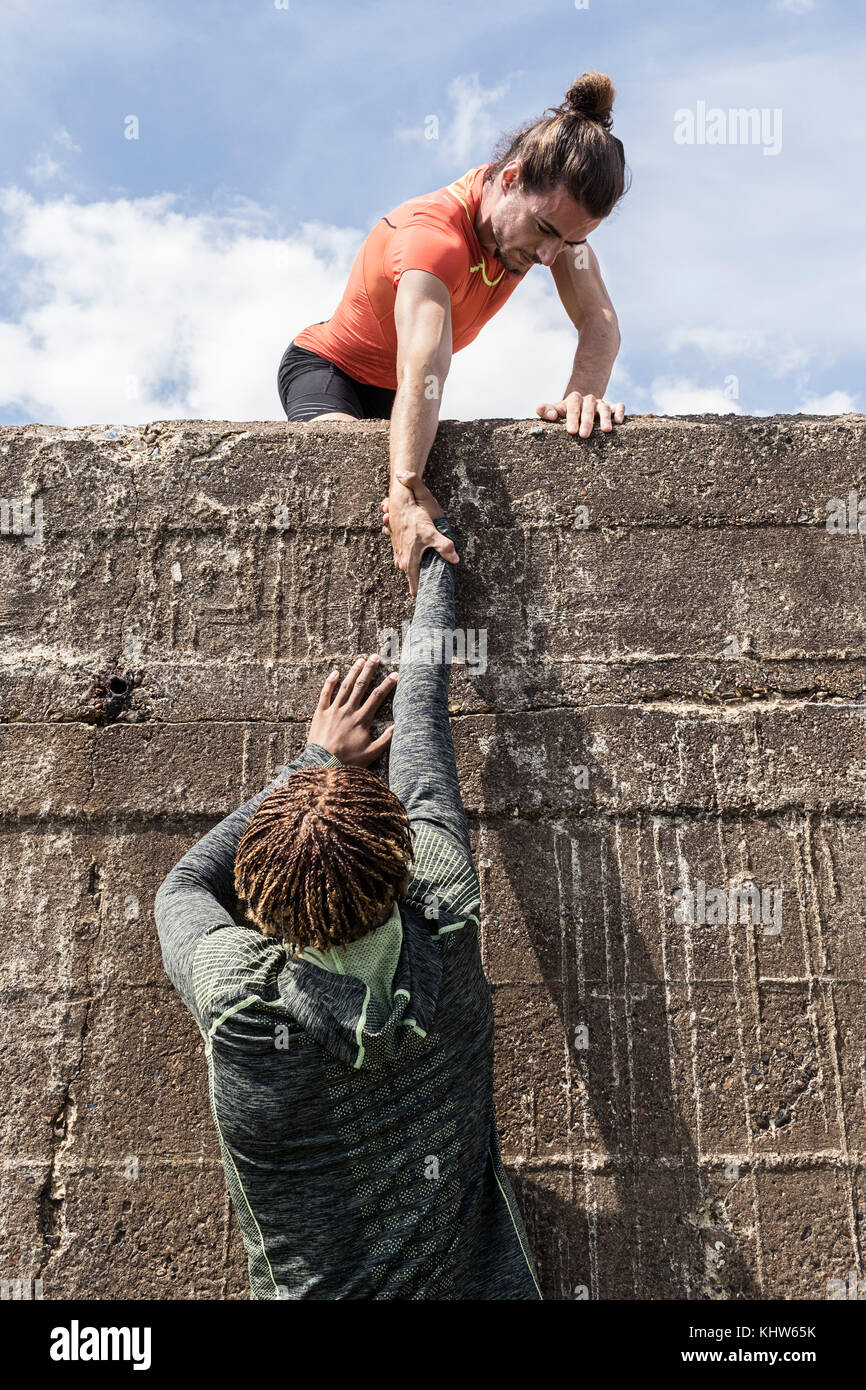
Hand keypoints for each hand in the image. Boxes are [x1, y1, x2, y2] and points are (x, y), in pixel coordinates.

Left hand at [307, 655, 396, 765]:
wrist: (322, 764)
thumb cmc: (347, 761)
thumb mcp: (371, 753)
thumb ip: (386, 739)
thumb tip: (398, 726)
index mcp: (361, 719)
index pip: (377, 697)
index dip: (387, 684)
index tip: (395, 674)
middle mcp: (348, 711)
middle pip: (361, 686)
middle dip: (370, 670)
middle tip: (376, 657)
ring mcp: (333, 710)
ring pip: (345, 686)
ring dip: (353, 672)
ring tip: (360, 660)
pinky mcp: (320, 713)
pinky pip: (325, 694)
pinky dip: (330, 682)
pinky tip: (335, 672)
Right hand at [380, 469, 457, 598]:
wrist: (400, 507)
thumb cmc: (415, 520)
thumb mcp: (433, 534)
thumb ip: (445, 548)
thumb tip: (456, 559)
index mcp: (410, 563)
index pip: (415, 587)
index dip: (423, 595)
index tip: (429, 601)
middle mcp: (402, 562)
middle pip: (413, 580)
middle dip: (422, 583)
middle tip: (434, 588)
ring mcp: (398, 555)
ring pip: (409, 570)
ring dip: (417, 571)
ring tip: (428, 574)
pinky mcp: (398, 547)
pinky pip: (406, 560)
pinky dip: (412, 561)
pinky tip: (420, 556)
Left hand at [536, 390, 624, 437]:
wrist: (581, 405)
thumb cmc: (566, 413)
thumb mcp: (556, 411)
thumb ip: (546, 411)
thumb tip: (546, 413)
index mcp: (574, 400)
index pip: (573, 407)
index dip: (572, 418)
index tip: (571, 431)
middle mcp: (589, 400)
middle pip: (589, 407)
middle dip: (587, 421)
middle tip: (584, 436)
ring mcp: (601, 404)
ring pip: (604, 407)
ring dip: (605, 418)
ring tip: (606, 431)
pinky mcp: (613, 408)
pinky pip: (618, 406)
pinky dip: (619, 412)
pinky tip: (619, 422)